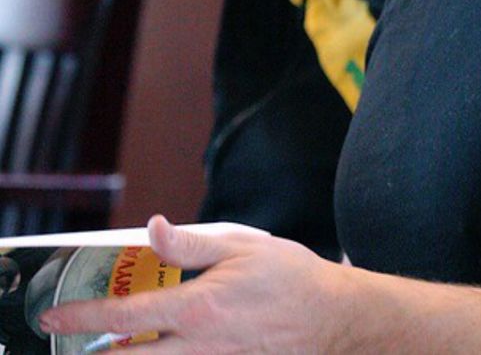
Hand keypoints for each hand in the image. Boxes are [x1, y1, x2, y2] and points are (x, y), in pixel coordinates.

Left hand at [40, 214, 350, 353]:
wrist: (333, 320)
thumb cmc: (289, 277)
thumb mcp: (241, 245)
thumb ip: (191, 242)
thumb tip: (152, 230)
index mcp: (199, 308)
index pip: (126, 319)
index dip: (83, 319)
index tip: (54, 316)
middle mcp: (200, 348)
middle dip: (93, 353)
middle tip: (67, 338)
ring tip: (112, 344)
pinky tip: (158, 348)